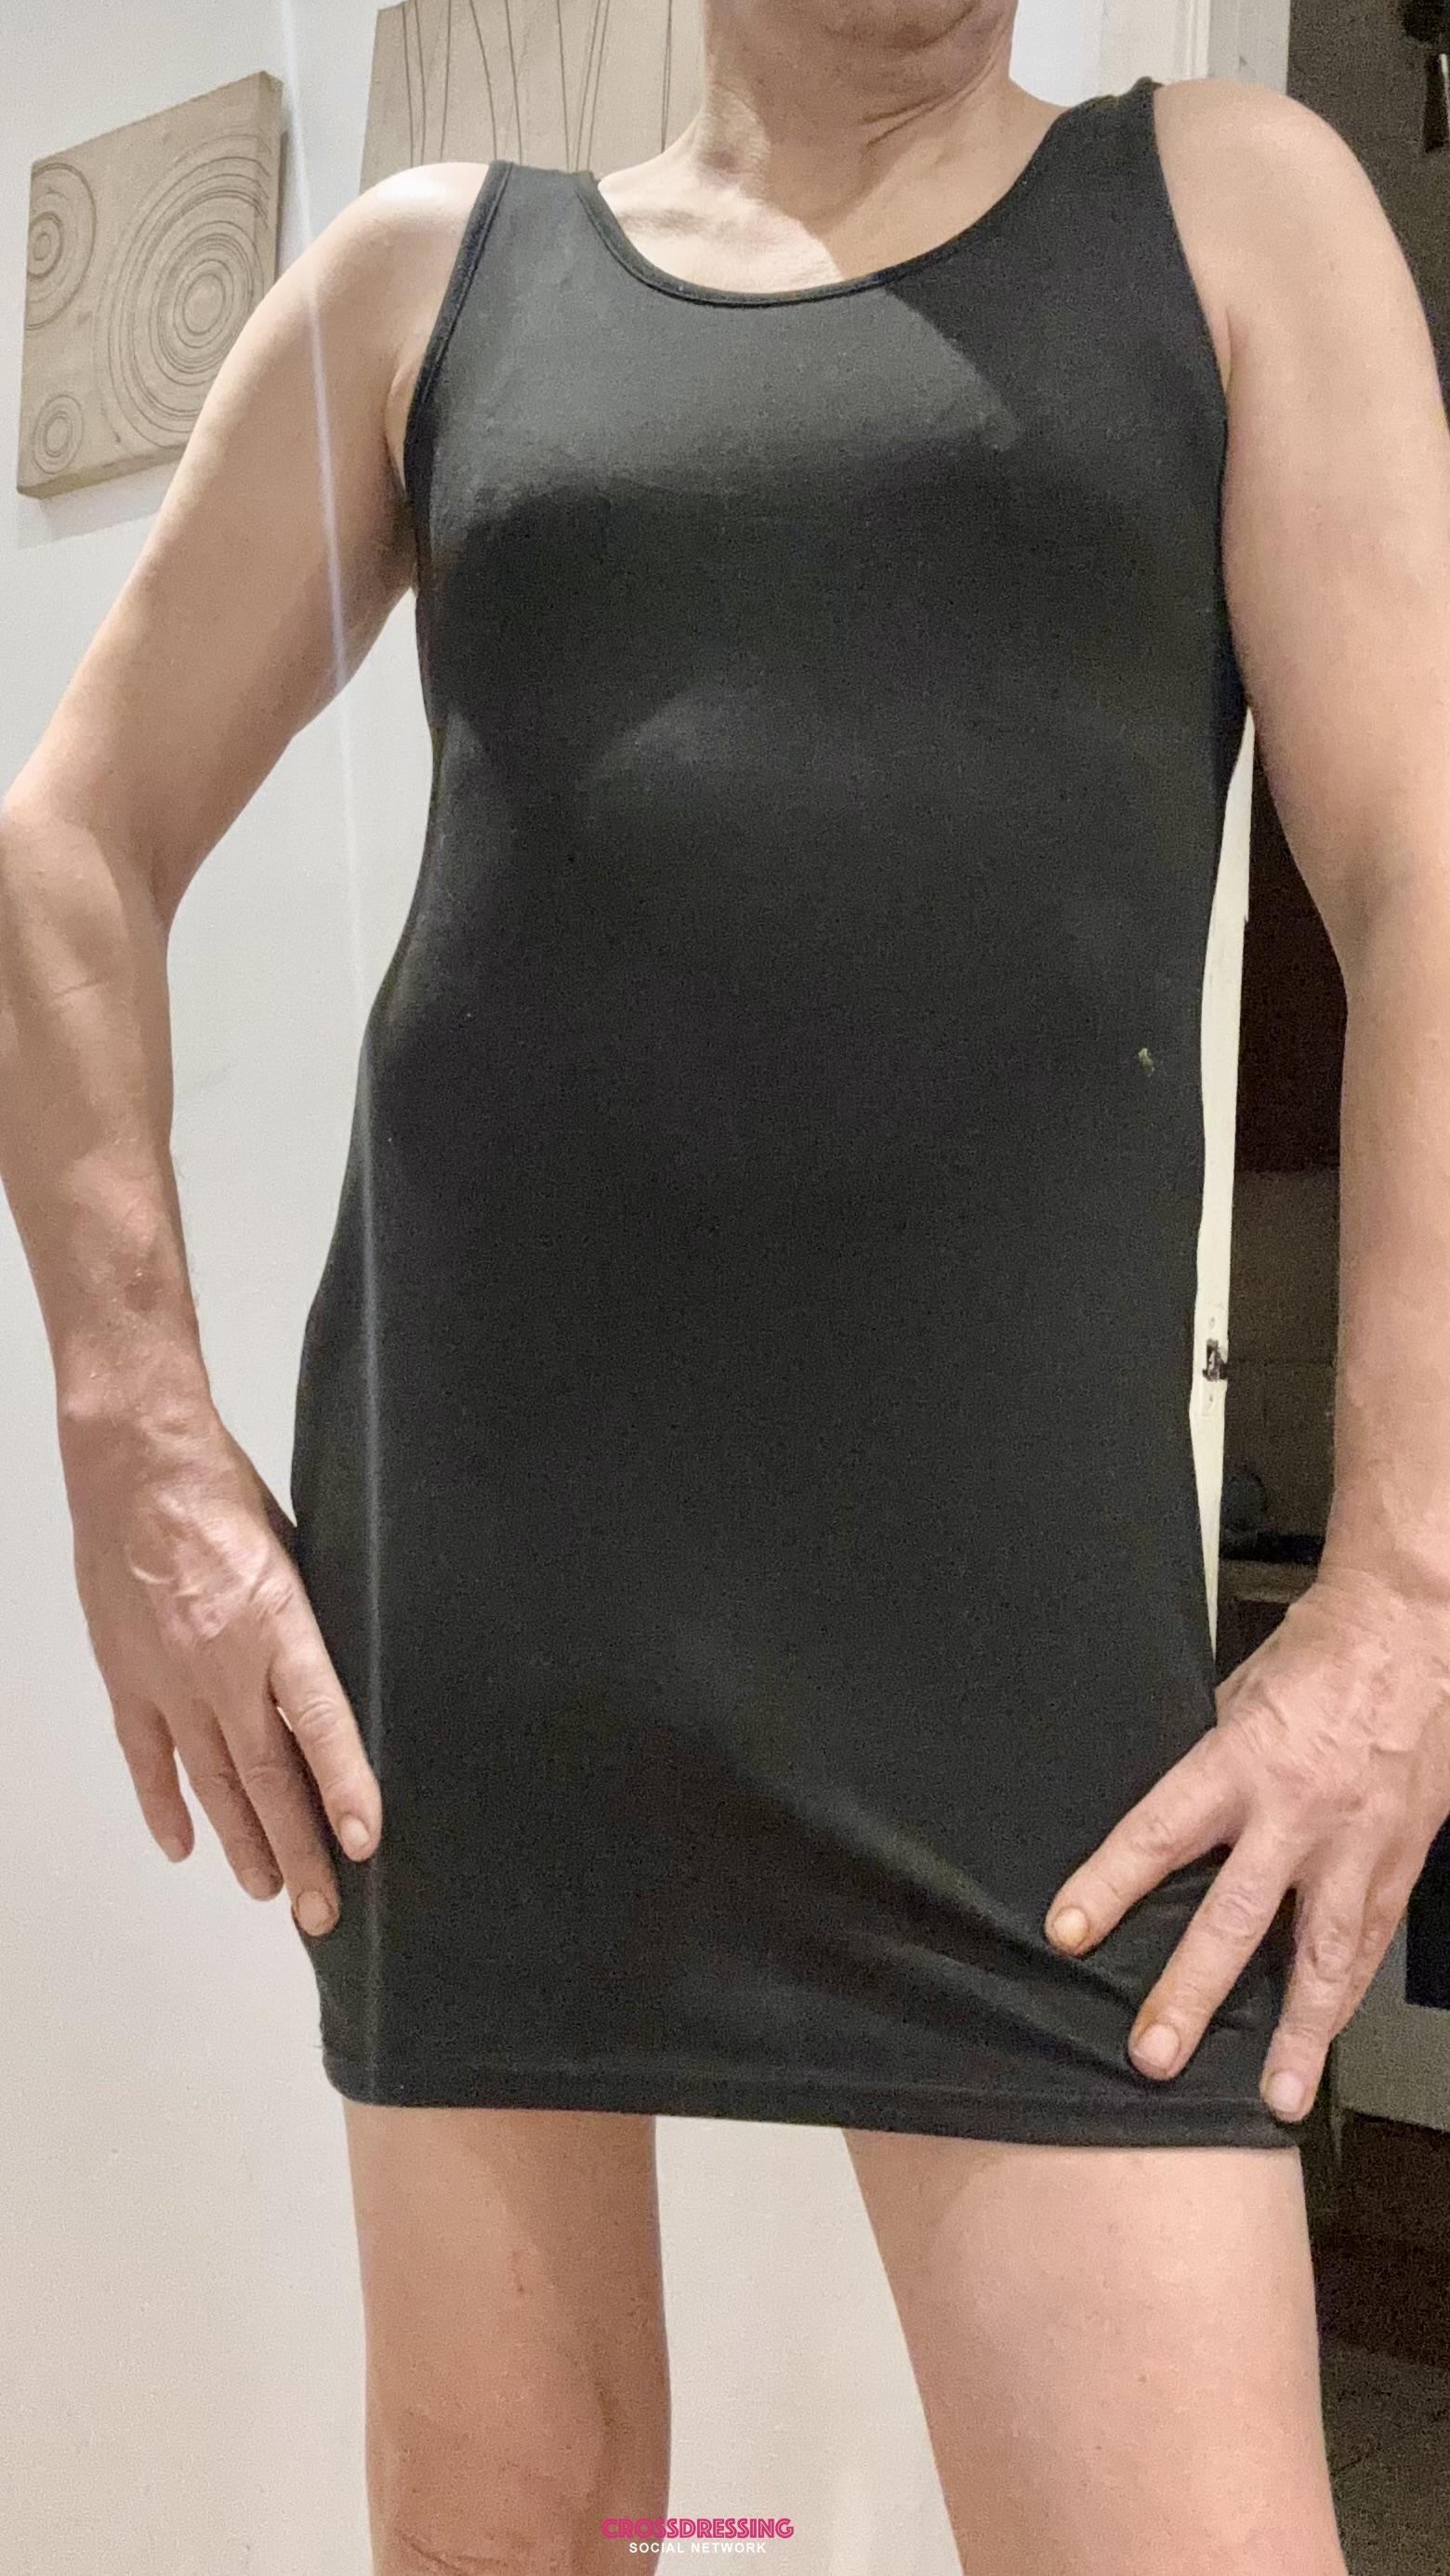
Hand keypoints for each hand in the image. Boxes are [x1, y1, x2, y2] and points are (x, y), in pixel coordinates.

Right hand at [63, 1406, 380, 1934]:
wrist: (137, 1467)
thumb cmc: (225, 1496)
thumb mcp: (299, 1553)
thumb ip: (312, 1622)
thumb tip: (339, 1676)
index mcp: (279, 1627)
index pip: (322, 1725)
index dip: (346, 1788)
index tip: (365, 1843)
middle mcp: (224, 1666)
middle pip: (269, 1777)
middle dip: (300, 1850)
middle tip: (323, 1911)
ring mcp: (170, 1679)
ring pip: (214, 1781)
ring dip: (244, 1842)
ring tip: (271, 1890)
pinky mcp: (128, 1677)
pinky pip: (149, 1757)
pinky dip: (167, 1805)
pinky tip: (184, 1846)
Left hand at [1042, 1565, 1449, 2121]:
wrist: (1409, 1632)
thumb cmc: (1316, 1659)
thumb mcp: (1235, 1700)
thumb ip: (1206, 1770)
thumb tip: (1170, 1829)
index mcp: (1239, 1761)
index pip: (1157, 1834)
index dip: (1109, 1887)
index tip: (1069, 1934)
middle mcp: (1296, 1813)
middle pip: (1234, 1917)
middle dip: (1191, 1992)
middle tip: (1153, 2052)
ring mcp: (1357, 1844)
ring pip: (1322, 1954)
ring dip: (1298, 2034)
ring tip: (1275, 2095)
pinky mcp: (1401, 1860)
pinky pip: (1369, 1943)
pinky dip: (1344, 1995)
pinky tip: (1325, 2038)